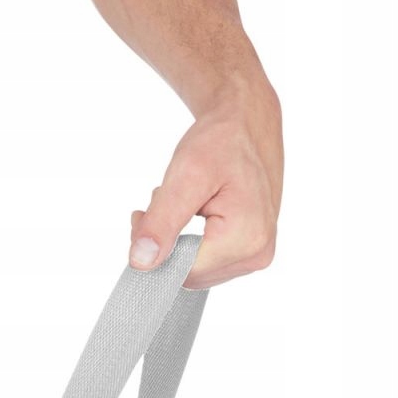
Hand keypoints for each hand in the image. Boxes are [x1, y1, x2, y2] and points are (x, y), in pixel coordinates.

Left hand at [129, 84, 282, 288]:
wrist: (249, 123)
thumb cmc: (222, 141)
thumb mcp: (186, 175)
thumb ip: (161, 222)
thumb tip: (140, 263)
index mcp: (245, 240)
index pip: (180, 272)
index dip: (154, 249)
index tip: (143, 215)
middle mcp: (256, 255)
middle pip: (188, 274)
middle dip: (165, 244)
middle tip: (157, 204)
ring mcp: (256, 255)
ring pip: (195, 270)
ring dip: (176, 242)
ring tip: (180, 203)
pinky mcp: (252, 250)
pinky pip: (208, 261)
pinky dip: (191, 241)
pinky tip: (192, 213)